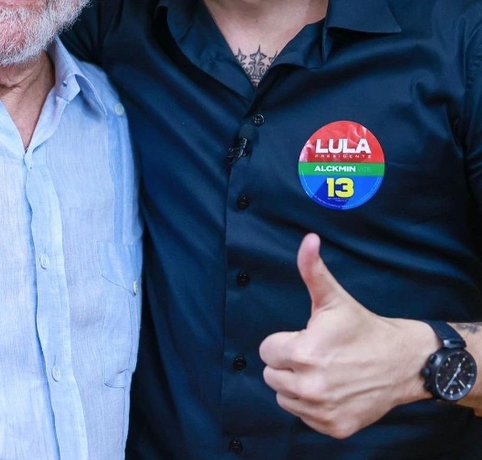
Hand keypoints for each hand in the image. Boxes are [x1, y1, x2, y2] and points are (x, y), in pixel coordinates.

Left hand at [259, 233, 432, 438]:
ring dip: (296, 385)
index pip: (266, 351)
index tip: (305, 338)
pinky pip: (304, 417)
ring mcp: (323, 410)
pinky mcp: (335, 427)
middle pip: (271, 376)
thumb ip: (312, 269)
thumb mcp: (333, 297)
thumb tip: (308, 239)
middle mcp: (311, 386)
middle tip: (313, 354)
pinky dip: (313, 406)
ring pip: (285, 398)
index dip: (283, 342)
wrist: (402, 362)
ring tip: (322, 370)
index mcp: (304, 353)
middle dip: (287, 364)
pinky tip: (332, 389)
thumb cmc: (362, 327)